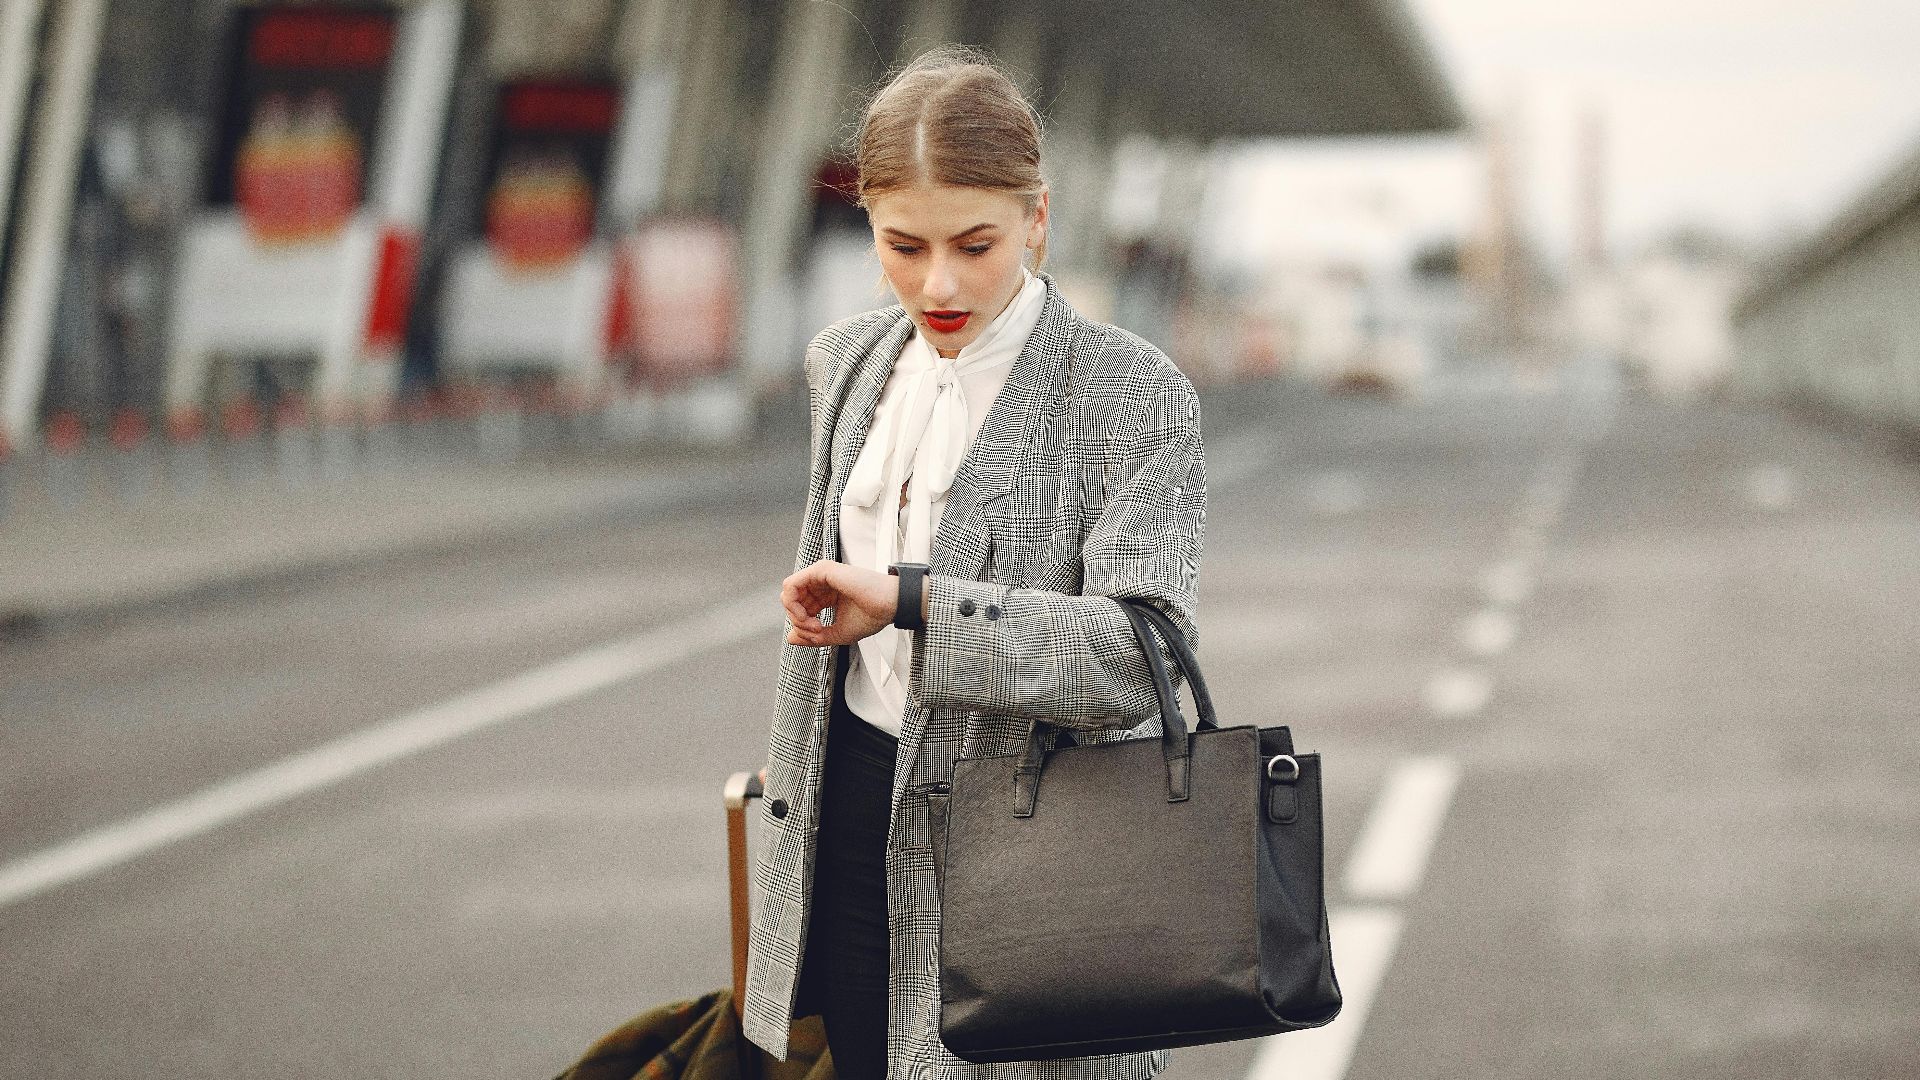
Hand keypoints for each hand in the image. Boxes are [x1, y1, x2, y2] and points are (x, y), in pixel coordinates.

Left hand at [782, 560, 896, 646]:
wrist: (888, 606)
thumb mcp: (836, 633)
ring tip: (812, 625)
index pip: (801, 609)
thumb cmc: (871, 616)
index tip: (818, 635)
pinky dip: (793, 604)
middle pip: (793, 602)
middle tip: (815, 631)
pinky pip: (791, 586)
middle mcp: (822, 583)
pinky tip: (807, 616)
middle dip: (798, 621)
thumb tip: (790, 637)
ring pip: (788, 593)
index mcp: (827, 595)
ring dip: (795, 614)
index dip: (803, 626)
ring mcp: (820, 575)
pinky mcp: (820, 570)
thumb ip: (812, 636)